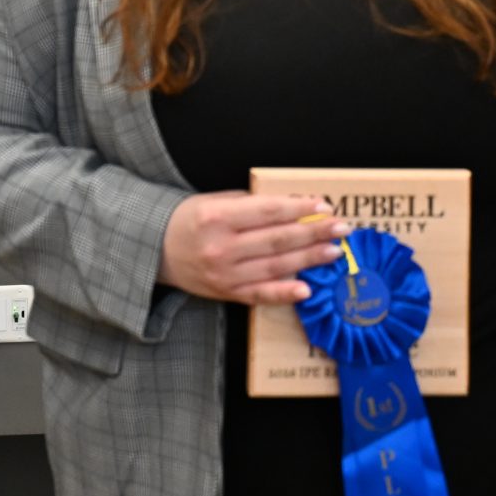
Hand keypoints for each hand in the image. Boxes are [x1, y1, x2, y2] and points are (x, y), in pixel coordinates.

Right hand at [160, 193, 348, 304]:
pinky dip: (284, 293)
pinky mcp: (226, 293)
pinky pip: (260, 295)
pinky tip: (307, 288)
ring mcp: (224, 274)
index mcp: (217, 217)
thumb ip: (248, 203)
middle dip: (314, 233)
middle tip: (342, 228)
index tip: (324, 206)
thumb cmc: (187, 220)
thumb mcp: (212, 200)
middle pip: (278, 239)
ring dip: (309, 259)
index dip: (300, 209)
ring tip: (334, 251)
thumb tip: (291, 205)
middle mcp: (221, 247)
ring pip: (275, 266)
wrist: (154, 250)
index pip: (269, 211)